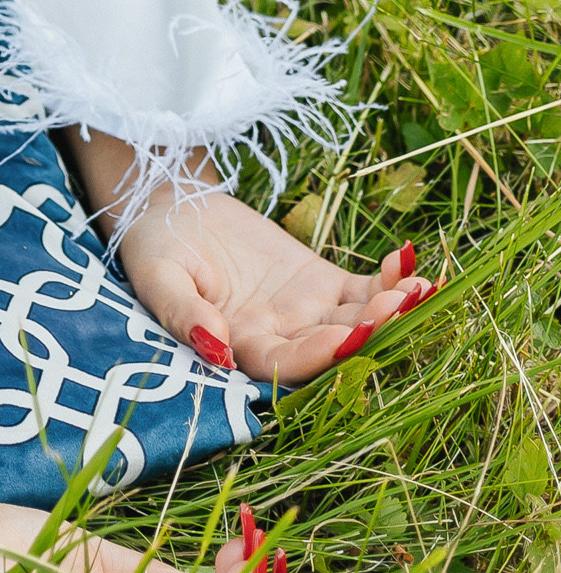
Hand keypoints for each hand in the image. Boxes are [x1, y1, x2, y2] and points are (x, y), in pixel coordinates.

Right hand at [114, 176, 431, 385]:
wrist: (171, 208)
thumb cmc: (155, 248)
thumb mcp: (157, 276)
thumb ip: (183, 313)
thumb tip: (215, 348)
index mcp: (239, 348)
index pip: (286, 363)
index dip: (320, 355)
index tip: (349, 336)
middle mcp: (280, 338)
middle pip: (334, 346)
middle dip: (371, 330)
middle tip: (401, 305)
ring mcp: (307, 312)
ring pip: (358, 320)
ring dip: (391, 308)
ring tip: (417, 287)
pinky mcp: (321, 283)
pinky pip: (363, 289)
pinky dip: (389, 281)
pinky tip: (410, 264)